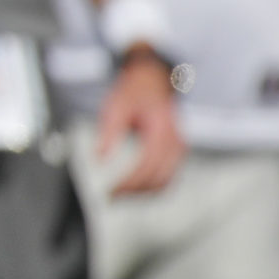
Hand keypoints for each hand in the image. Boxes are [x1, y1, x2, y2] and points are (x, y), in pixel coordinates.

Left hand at [97, 46, 184, 195]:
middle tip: (110, 197)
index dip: (129, 183)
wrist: (153, 81)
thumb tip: (98, 159)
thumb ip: (108, 133)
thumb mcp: (114, 107)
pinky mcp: (177, 153)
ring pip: (166, 182)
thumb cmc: (133, 92)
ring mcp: (180, 148)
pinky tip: (133, 190)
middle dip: (134, 193)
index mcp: (162, 130)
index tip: (110, 191)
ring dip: (143, 194)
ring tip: (119, 195)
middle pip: (159, 179)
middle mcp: (176, 142)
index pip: (148, 165)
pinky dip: (151, 188)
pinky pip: (168, 177)